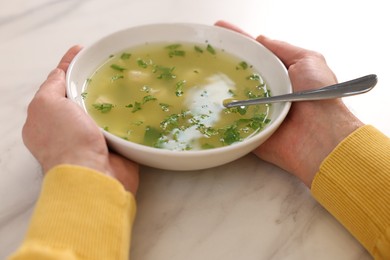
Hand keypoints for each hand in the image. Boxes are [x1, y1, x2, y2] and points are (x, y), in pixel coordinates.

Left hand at [22, 46, 138, 193]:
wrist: (94, 175)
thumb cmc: (66, 140)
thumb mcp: (46, 105)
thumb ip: (51, 86)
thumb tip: (59, 73)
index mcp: (46, 120)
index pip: (57, 84)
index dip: (67, 65)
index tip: (81, 49)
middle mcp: (68, 128)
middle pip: (81, 95)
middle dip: (92, 79)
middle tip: (109, 63)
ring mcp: (92, 138)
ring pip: (103, 108)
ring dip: (113, 95)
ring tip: (127, 77)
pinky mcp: (115, 146)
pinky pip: (121, 122)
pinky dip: (128, 112)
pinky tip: (138, 99)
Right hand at [216, 21, 362, 186]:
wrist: (320, 135)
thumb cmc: (321, 97)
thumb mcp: (308, 60)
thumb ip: (283, 49)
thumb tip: (261, 39)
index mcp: (280, 74)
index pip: (254, 54)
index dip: (238, 42)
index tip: (219, 30)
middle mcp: (268, 92)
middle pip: (239, 74)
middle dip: (222, 64)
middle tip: (202, 53)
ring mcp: (257, 111)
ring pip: (232, 97)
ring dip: (217, 88)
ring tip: (197, 74)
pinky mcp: (251, 130)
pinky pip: (231, 122)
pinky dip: (219, 116)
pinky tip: (202, 106)